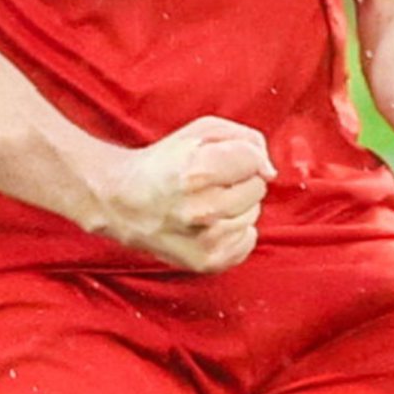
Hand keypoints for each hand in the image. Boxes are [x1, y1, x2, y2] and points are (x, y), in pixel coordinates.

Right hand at [97, 115, 275, 272]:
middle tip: (213, 181)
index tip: (227, 159)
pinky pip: (247, 242)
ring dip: (237, 207)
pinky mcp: (207, 262)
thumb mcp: (200, 131)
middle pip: (257, 189)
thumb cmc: (166, 162)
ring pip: (253, 215)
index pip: (254, 161)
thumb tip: (269, 170)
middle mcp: (202, 209)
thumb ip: (244, 139)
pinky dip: (236, 231)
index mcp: (197, 170)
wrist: (124, 201)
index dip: (244, 156)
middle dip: (240, 180)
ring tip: (207, 201)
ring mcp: (205, 240)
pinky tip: (212, 223)